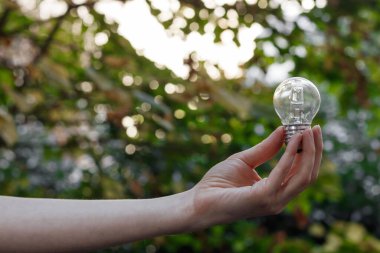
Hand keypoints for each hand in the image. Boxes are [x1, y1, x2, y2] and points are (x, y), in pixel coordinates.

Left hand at [190, 126, 322, 228]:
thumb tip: (283, 131)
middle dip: (314, 150)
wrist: (198, 201)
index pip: (301, 173)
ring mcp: (273, 201)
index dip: (308, 152)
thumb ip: (265, 149)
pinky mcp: (263, 199)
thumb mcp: (244, 160)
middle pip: (307, 174)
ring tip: (309, 130)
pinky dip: (290, 155)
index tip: (310, 130)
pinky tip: (293, 139)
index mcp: (275, 191)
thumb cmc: (218, 183)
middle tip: (316, 128)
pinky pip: (283, 174)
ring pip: (303, 176)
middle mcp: (278, 199)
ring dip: (308, 151)